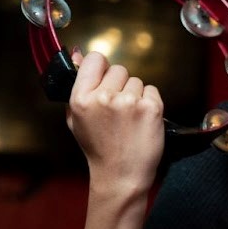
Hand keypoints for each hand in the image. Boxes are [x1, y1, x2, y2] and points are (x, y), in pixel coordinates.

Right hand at [66, 50, 165, 197]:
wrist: (121, 175)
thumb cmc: (98, 147)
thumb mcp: (76, 118)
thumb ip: (76, 86)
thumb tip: (77, 54)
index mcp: (81, 98)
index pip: (94, 59)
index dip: (101, 67)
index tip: (104, 78)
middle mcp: (104, 97)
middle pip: (118, 69)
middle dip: (120, 84)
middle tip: (118, 108)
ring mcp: (129, 102)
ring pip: (136, 81)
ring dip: (135, 95)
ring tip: (130, 118)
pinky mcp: (151, 108)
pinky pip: (152, 90)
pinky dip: (150, 102)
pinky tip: (142, 120)